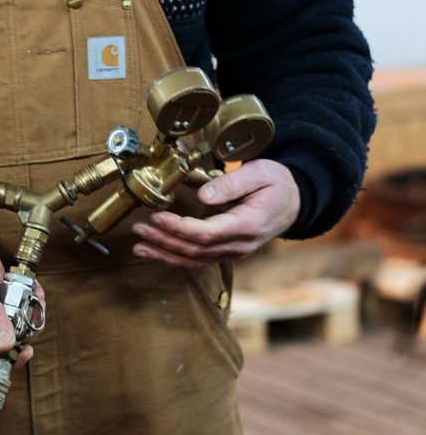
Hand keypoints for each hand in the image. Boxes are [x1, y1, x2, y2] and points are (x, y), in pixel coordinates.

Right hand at [0, 223, 42, 367]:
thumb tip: (4, 345)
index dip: (4, 362)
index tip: (24, 352)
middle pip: (3, 346)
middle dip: (24, 334)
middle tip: (34, 317)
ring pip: (14, 328)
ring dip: (30, 315)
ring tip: (35, 298)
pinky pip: (16, 309)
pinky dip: (28, 300)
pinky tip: (31, 288)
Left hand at [130, 159, 300, 267]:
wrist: (294, 202)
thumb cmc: (277, 184)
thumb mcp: (261, 173)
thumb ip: (232, 183)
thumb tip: (202, 195)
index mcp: (248, 226)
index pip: (207, 234)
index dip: (178, 228)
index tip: (157, 217)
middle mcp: (240, 245)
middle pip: (196, 250)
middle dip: (164, 241)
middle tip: (139, 230)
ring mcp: (234, 252)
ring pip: (195, 260)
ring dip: (165, 254)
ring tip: (139, 247)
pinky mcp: (227, 252)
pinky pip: (198, 260)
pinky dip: (175, 258)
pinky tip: (157, 253)